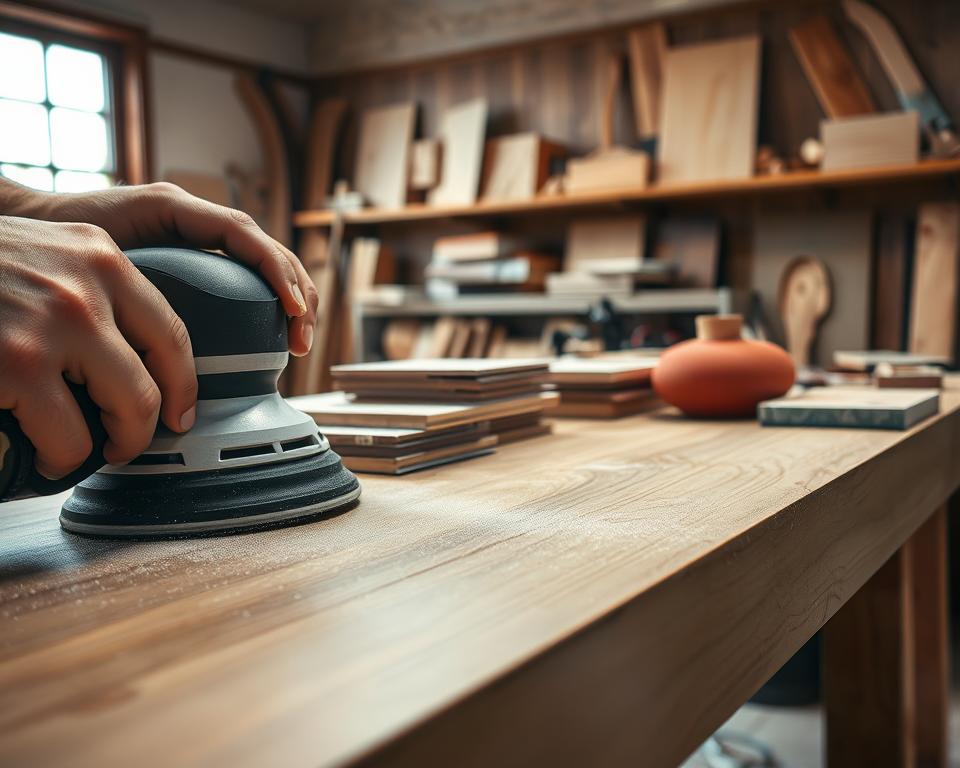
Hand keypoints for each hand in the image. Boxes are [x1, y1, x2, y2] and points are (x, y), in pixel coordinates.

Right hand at [0, 215, 197, 477]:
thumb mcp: (42, 254)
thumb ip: (87, 286)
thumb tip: (125, 352)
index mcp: (99, 257)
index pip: (171, 332)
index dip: (183, 384)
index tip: (181, 411)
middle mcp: (86, 287)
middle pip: (153, 384)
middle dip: (144, 429)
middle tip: (126, 445)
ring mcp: (51, 326)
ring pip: (123, 414)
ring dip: (105, 448)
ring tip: (80, 453)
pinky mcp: (16, 364)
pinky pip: (66, 438)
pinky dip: (58, 459)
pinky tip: (44, 456)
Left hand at [37, 182, 318, 355]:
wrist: (30, 222)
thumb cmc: (58, 233)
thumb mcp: (99, 251)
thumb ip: (131, 273)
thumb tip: (164, 322)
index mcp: (174, 208)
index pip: (242, 234)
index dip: (275, 271)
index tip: (291, 309)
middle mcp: (192, 217)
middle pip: (265, 248)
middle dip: (296, 291)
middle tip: (302, 337)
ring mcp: (197, 234)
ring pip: (263, 261)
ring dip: (291, 296)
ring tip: (300, 338)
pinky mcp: (195, 254)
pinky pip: (244, 272)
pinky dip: (268, 297)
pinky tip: (277, 327)